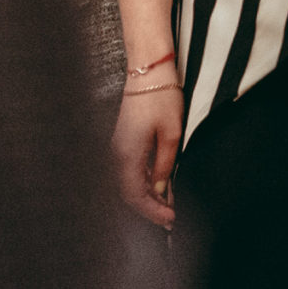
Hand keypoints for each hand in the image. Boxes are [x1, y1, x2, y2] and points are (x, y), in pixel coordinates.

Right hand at [109, 85, 183, 227]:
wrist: (148, 70)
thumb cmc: (160, 96)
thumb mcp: (171, 134)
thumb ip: (164, 164)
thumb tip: (160, 188)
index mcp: (127, 154)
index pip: (134, 195)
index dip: (151, 211)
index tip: (170, 218)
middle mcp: (117, 153)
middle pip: (128, 193)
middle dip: (148, 208)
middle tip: (169, 218)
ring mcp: (118, 147)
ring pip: (128, 182)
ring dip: (146, 196)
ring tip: (167, 205)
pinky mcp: (123, 140)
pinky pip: (129, 169)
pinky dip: (143, 182)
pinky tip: (159, 185)